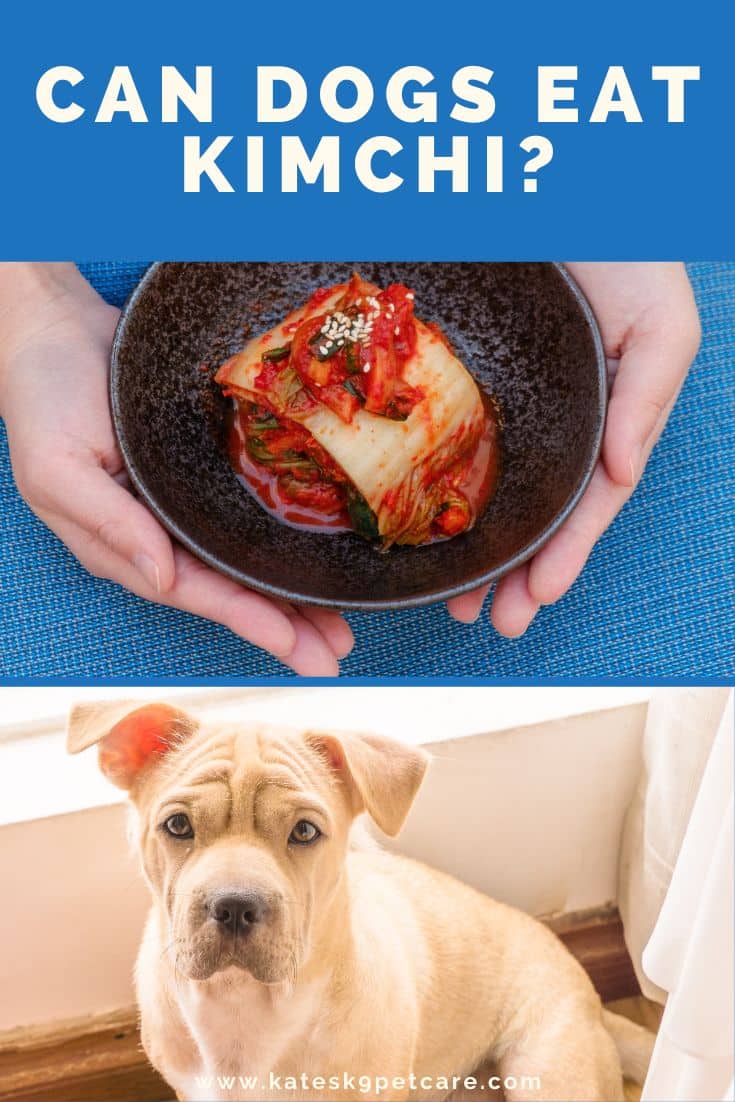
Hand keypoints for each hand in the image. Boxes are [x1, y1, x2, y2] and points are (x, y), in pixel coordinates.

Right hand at [0, 263, 353, 674]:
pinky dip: (282, 538)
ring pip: (246, 558)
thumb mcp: (59, 468)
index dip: (246, 618)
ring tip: (342, 624)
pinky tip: (316, 556)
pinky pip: (248, 513)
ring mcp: (185, 503)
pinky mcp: (203, 470)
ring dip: (293, 594)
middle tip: (338, 652)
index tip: (294, 644)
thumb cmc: (44, 399)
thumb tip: (162, 578)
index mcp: (124, 544)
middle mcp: (160, 533)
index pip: (195, 591)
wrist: (56, 330)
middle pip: (230, 587)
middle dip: (285, 623)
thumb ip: (109, 525)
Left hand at [447, 262, 700, 634]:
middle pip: (532, 511)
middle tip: (483, 623)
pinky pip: (445, 441)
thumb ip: (647, 398)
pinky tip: (423, 528)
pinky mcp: (463, 377)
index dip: (563, 554)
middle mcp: (555, 421)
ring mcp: (508, 403)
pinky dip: (437, 489)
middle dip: (512, 574)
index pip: (584, 502)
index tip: (536, 600)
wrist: (558, 184)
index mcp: (603, 419)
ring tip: (453, 604)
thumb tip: (624, 475)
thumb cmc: (626, 251)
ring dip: (475, 551)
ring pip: (489, 490)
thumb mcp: (661, 324)